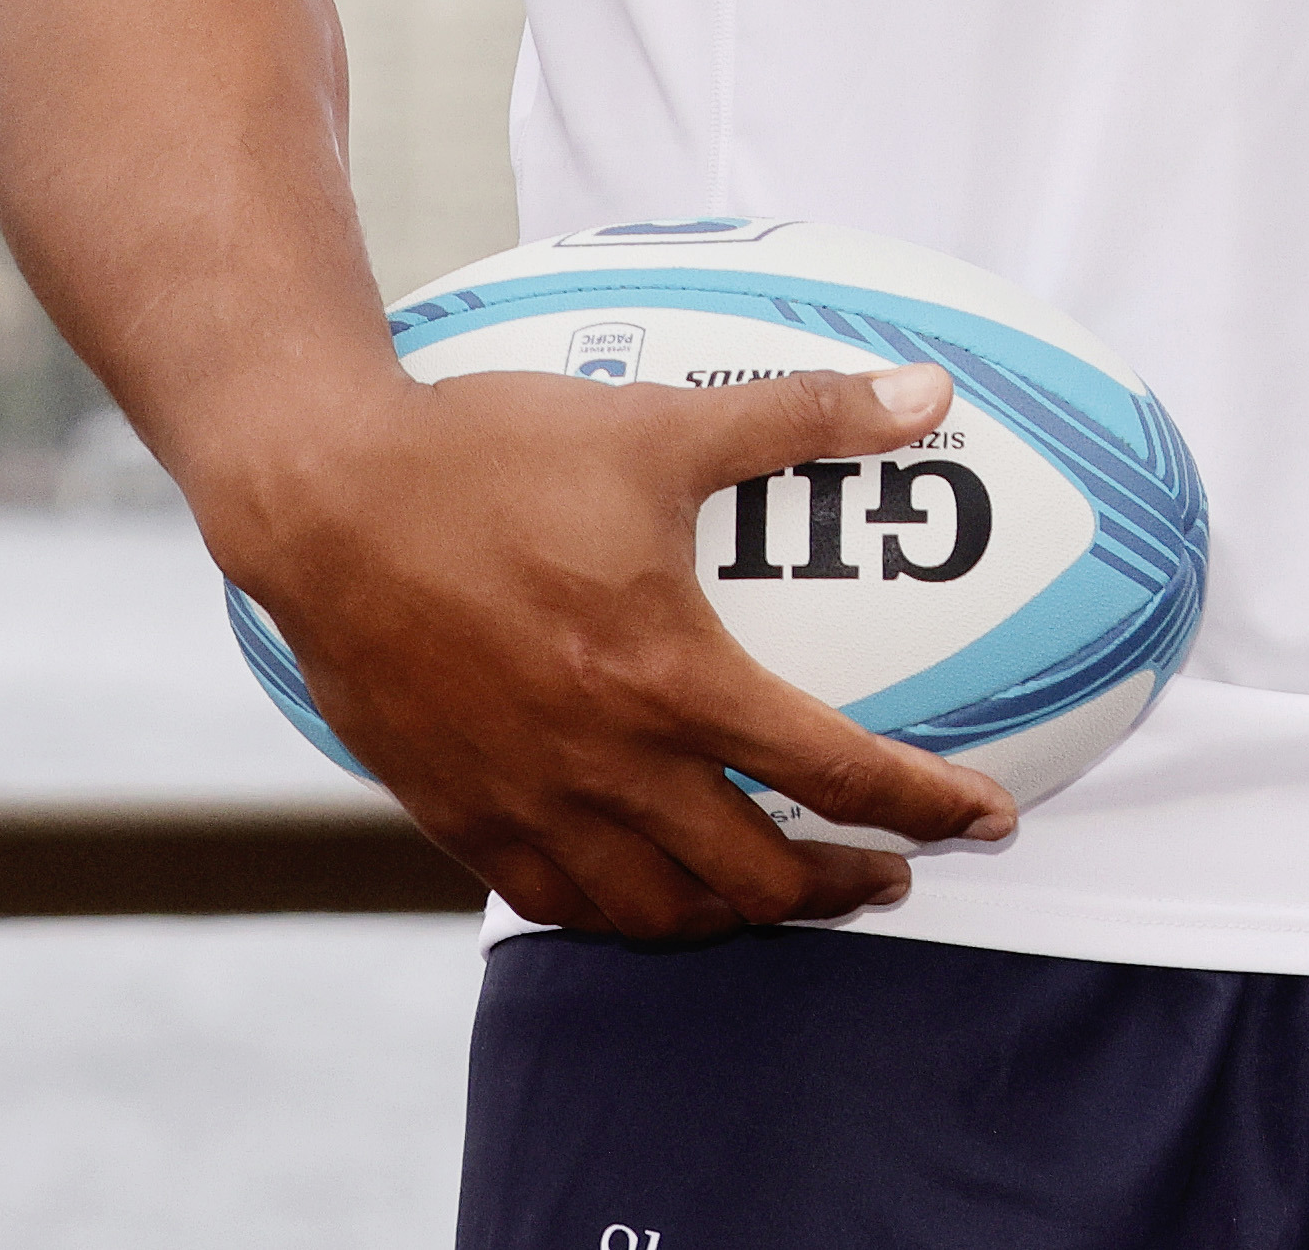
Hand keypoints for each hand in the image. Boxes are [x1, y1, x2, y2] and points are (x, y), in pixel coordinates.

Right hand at [208, 360, 1017, 940]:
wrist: (324, 502)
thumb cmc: (490, 455)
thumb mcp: (662, 422)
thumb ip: (805, 413)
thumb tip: (927, 392)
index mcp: (666, 679)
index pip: (831, 773)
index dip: (924, 805)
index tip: (984, 819)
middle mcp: (602, 764)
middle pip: (752, 877)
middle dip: (838, 888)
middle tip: (888, 870)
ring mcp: (523, 802)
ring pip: (653, 913)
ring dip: (734, 917)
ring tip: (780, 894)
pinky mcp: (454, 813)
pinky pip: (552, 903)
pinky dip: (619, 911)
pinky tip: (647, 888)